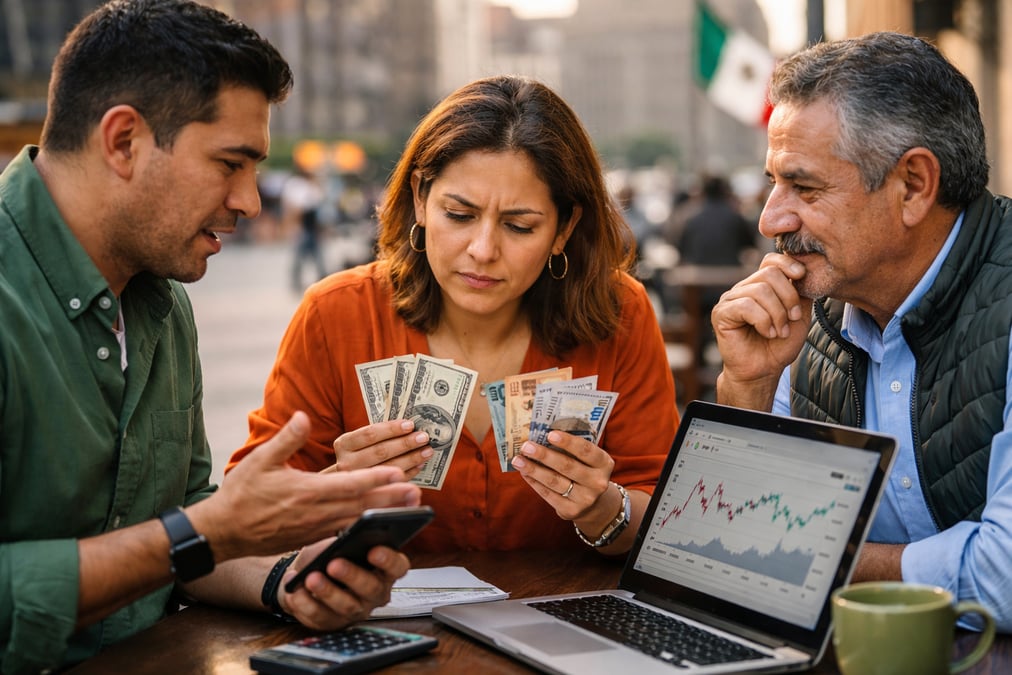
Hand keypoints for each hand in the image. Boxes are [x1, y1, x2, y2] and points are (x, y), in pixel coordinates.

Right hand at [189, 412, 422, 560]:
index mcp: (307, 491)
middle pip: (361, 505)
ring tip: (410, 508)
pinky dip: (367, 527)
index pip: (350, 484)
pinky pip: (346, 532)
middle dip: (391, 499)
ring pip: (358, 521)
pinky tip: (383, 525)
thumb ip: (286, 439)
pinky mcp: (313, 538)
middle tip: (418, 492)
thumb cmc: (242, 494)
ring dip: (385, 514)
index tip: (398, 473)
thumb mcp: (260, 460)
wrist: (224, 532)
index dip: (376, 479)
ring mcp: (316, 529)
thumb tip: (302, 415)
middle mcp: (317, 512)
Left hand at [279, 541, 410, 630]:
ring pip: (346, 605)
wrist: (304, 575)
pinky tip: (295, 590)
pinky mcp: (333, 623)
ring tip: (311, 578)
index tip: (373, 550)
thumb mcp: (337, 544)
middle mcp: (375, 594)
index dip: (388, 560)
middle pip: (372, 589)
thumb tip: (340, 546)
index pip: (398, 567)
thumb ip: (343, 544)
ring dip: (327, 591)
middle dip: (352, 576)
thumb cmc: (329, 556)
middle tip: (334, 564)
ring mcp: (356, 611)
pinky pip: (320, 616)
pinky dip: (305, 602)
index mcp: (384, 570)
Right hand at [330, 419, 433, 477]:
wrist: (343, 484)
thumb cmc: (360, 454)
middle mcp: (346, 463)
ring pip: (388, 468)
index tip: (410, 425)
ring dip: (411, 458)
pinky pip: (392, 483)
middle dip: (405, 443)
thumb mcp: (360, 443)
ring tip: (427, 451)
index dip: (391, 429)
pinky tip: (420, 465)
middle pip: (380, 451)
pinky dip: (409, 473)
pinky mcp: (368, 494)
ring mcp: (356, 481)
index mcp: (344, 444)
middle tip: (423, 437)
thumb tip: (410, 427)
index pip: (369, 434)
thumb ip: (379, 435)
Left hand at [510, 430, 613, 521]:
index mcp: (604, 463)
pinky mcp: (571, 511)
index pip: (586, 450)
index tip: (549, 434)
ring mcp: (585, 499)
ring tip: (518, 460)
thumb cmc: (585, 471)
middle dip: (544, 455)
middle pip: (567, 466)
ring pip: (554, 481)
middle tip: (526, 446)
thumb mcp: (588, 460)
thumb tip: (541, 435)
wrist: (594, 503)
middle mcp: (598, 482)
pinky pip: (548, 495)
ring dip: (533, 469)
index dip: (568, 442)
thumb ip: (572, 448)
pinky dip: (534, 482)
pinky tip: (524, 472)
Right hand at [711, 252, 813, 407]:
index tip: (801, 277)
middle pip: (769, 274)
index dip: (787, 263)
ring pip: (760, 290)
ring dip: (777, 314)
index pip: (770, 260)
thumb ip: (800, 292)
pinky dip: (763, 321)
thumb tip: (804, 271)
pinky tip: (766, 333)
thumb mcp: (798, 315)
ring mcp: (730, 299)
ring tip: (779, 332)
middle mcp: (743, 288)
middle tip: (792, 318)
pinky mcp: (721, 313)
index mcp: (760, 286)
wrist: (763, 370)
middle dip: (788, 297)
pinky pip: (746, 305)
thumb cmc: (779, 345)